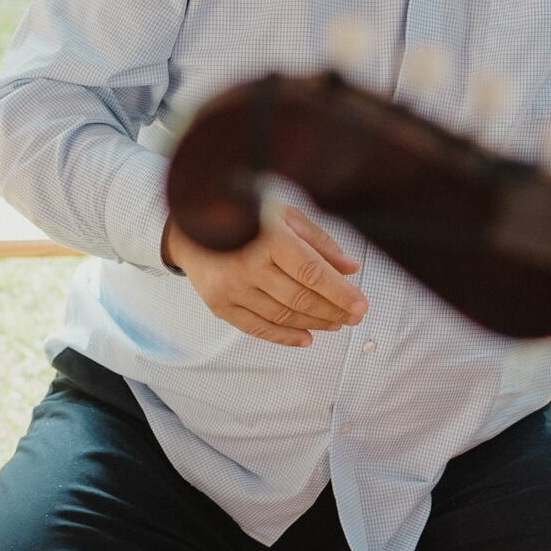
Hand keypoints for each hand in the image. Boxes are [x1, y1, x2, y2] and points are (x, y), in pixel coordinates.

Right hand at [161, 205, 366, 347]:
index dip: (340, 292)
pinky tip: (306, 338)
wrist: (189, 222)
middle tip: (354, 317)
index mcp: (268, 237)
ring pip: (282, 315)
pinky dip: (283, 336)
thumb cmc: (243, 213)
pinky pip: (257, 328)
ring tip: (336, 324)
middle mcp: (248, 265)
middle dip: (333, 310)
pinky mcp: (220, 305)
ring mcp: (232, 288)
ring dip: (314, 323)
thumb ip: (318, 241)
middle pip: (300, 298)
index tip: (361, 305)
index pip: (312, 273)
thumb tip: (350, 267)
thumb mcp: (283, 214)